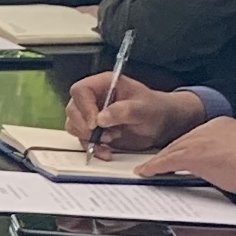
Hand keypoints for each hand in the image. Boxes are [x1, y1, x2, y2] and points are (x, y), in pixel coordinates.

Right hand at [63, 73, 207, 153]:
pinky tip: (107, 151)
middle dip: (85, 126)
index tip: (95, 123)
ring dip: (88, 138)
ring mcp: (92, 114)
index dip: (84, 107)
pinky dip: (92, 148)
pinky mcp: (94, 130)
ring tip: (110, 139)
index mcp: (104, 84)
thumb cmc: (155, 109)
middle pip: (73, 110)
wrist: (162, 124)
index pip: (80, 91)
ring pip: (74, 125)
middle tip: (104, 134)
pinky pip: (82, 140)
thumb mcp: (143, 108)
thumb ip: (123, 110)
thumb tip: (102, 118)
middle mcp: (94, 98)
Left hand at [136, 117, 235, 196]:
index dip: (182, 148)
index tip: (175, 156)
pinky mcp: (194, 155)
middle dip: (167, 154)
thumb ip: (227, 153)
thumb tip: (220, 165)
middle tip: (153, 164)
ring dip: (157, 161)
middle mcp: (208, 128)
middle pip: (180, 142)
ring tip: (146, 169)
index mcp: (221, 125)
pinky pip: (168, 160)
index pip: (194, 137)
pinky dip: (155, 167)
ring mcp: (200, 140)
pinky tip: (146, 172)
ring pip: (172, 150)